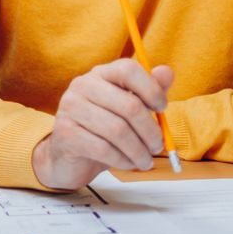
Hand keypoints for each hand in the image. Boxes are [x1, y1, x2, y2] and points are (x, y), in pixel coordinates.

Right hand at [31, 61, 175, 191]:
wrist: (68, 157)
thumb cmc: (102, 130)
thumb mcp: (128, 109)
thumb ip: (149, 90)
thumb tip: (167, 72)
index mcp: (100, 74)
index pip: (128, 69)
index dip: (151, 89)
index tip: (162, 108)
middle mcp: (82, 86)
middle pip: (128, 105)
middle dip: (150, 131)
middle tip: (158, 146)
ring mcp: (70, 108)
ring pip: (117, 130)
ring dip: (138, 150)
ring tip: (146, 160)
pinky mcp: (65, 134)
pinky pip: (103, 149)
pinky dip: (122, 160)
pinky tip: (128, 164)